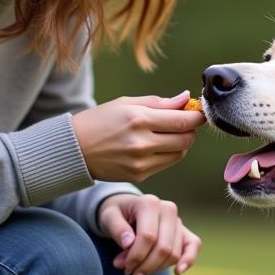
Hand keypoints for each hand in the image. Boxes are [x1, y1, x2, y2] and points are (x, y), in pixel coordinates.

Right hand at [71, 91, 203, 182]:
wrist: (75, 149)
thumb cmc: (100, 120)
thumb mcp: (126, 103)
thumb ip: (159, 102)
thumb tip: (186, 99)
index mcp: (139, 119)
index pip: (183, 120)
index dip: (197, 116)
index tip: (199, 112)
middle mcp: (141, 142)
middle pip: (186, 139)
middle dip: (191, 130)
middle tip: (185, 122)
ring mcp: (140, 162)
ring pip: (179, 153)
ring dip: (182, 143)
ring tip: (169, 133)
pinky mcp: (139, 175)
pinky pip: (166, 164)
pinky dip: (168, 154)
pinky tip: (157, 146)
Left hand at [97, 193, 201, 274]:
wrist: (126, 209)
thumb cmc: (117, 213)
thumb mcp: (108, 217)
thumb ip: (117, 229)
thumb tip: (129, 243)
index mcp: (149, 203)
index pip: (148, 236)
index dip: (135, 256)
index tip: (121, 266)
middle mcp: (168, 209)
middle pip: (163, 247)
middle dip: (145, 265)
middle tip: (129, 272)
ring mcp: (177, 220)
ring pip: (173, 253)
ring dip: (156, 268)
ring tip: (137, 271)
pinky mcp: (184, 231)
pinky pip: (193, 245)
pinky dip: (188, 259)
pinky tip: (178, 272)